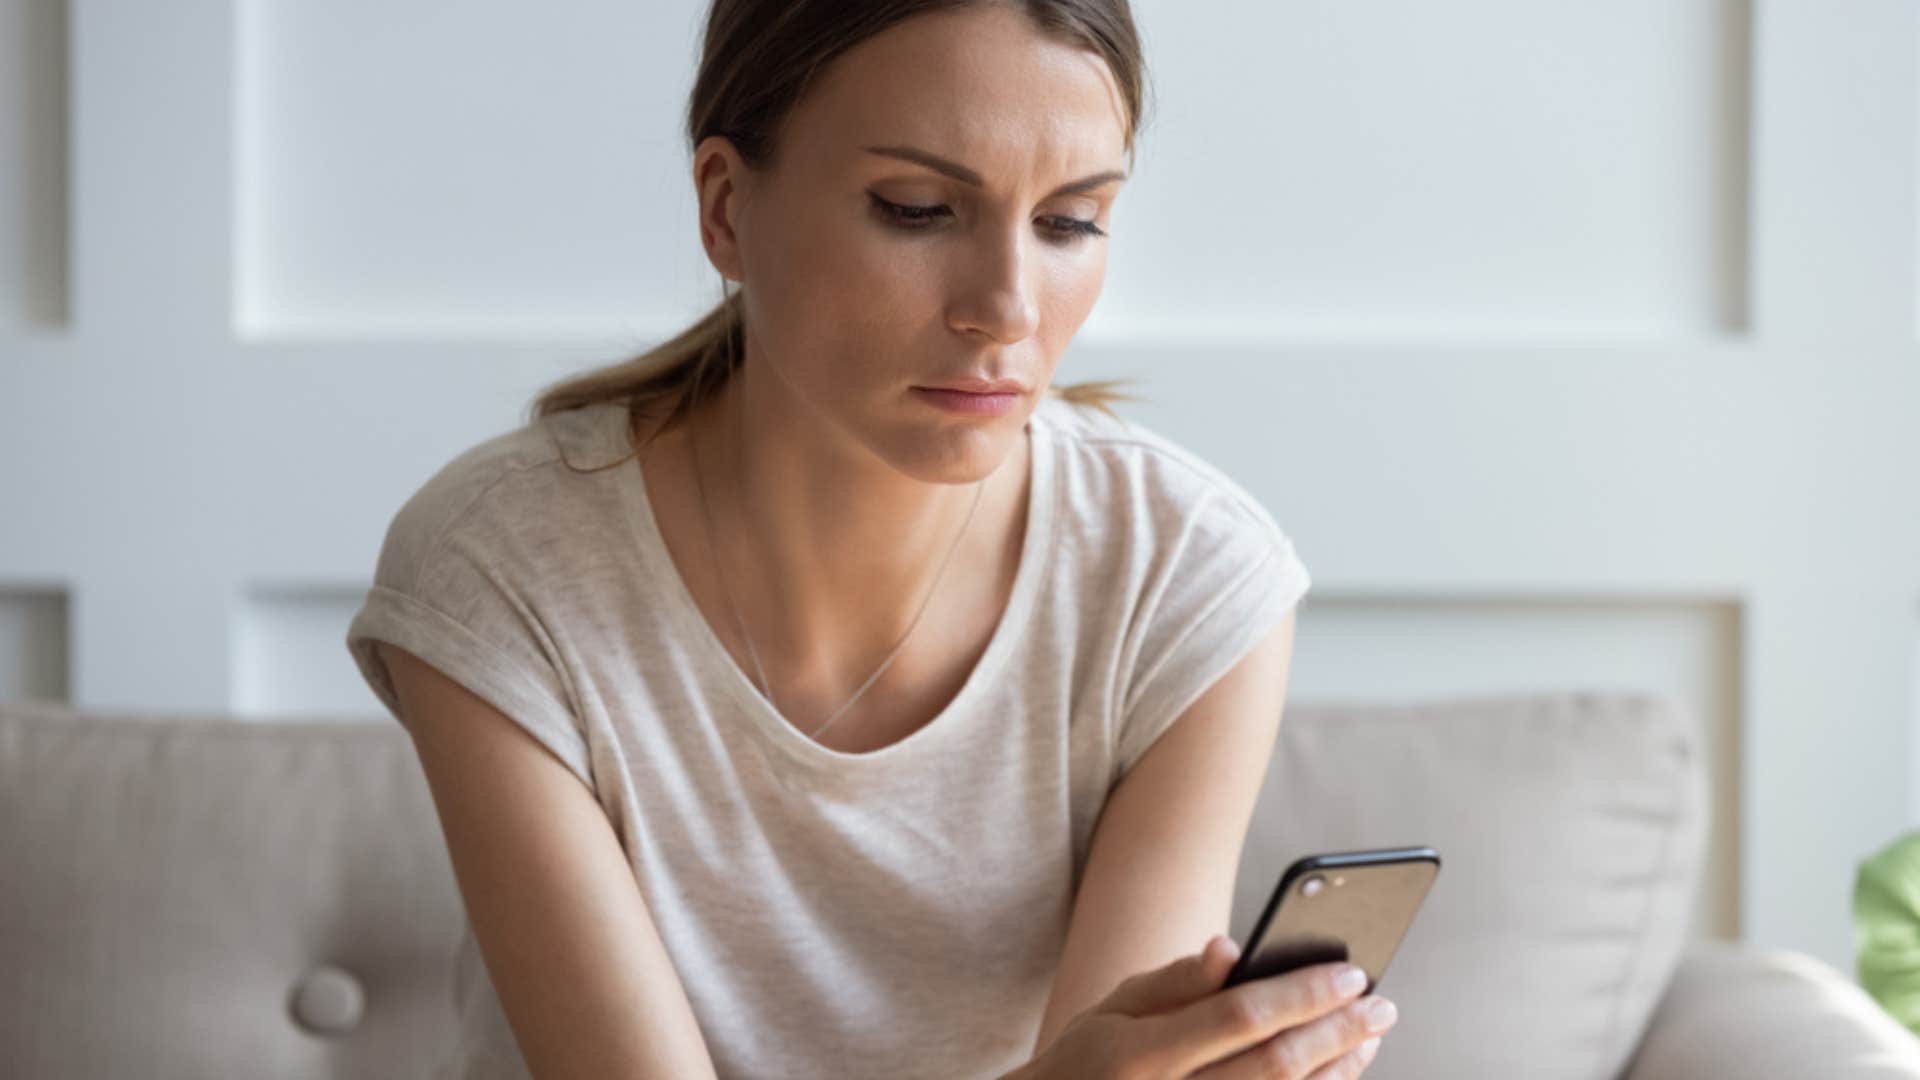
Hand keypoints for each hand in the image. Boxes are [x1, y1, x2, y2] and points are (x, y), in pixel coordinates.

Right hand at [1008, 936, 1397, 1078]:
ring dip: (1339, 1069)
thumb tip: (1230, 948)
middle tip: (1381, 1004)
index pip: (1239, 1016)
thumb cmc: (1092, 1060)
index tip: (1350, 971)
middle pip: (1276, 1065)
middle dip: (1337, 1031)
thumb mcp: (1114, 1008)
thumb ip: (1177, 980)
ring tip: (1369, 1036)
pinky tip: (1339, 1073)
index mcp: (1142, 1056)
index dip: (1300, 993)